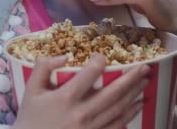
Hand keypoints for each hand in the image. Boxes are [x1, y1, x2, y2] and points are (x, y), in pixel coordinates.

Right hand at [13, 54, 149, 128]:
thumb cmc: (31, 116)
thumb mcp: (31, 89)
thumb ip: (44, 67)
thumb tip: (65, 55)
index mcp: (64, 98)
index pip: (87, 76)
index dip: (99, 62)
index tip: (104, 55)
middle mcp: (80, 113)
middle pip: (111, 93)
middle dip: (130, 78)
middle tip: (145, 67)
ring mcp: (90, 128)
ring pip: (118, 109)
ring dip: (134, 94)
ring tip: (145, 81)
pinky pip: (116, 126)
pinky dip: (129, 115)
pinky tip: (138, 104)